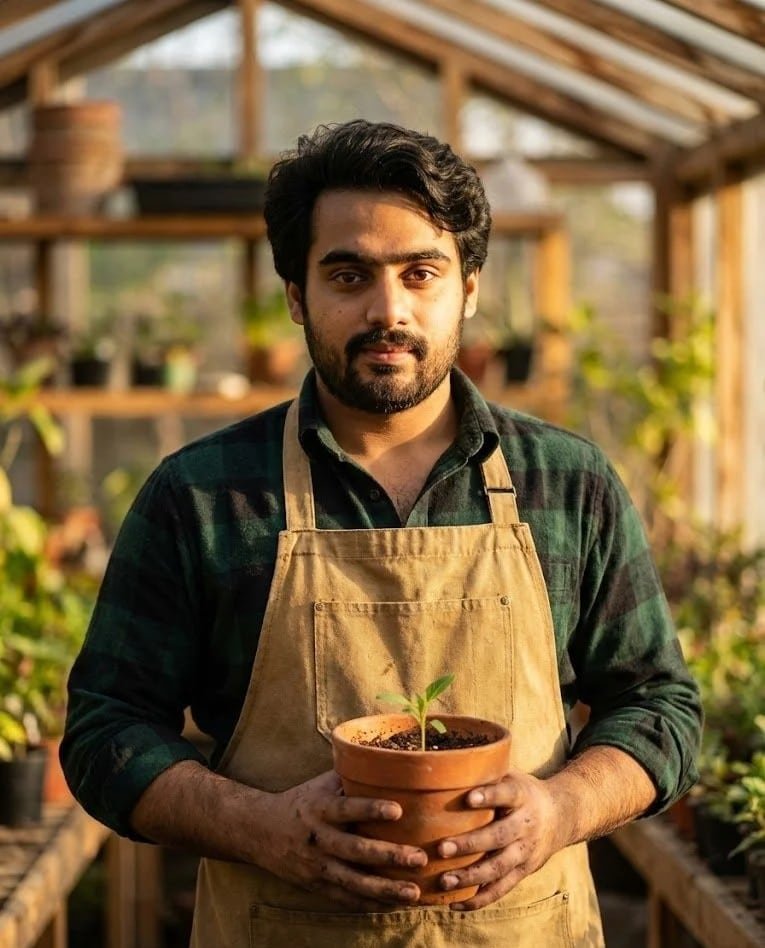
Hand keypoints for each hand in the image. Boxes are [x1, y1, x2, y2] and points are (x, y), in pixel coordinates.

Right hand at [251, 769, 427, 908]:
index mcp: (320, 809)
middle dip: (389, 856)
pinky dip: (369, 904)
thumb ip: (349, 778)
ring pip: (353, 882)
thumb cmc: (301, 802)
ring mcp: (317, 866)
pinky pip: (345, 899)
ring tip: (413, 892)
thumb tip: (386, 763)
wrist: (259, 831)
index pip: (347, 808)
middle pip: (355, 850)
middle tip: (419, 857)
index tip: (398, 809)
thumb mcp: (320, 785)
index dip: (371, 809)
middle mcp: (318, 839)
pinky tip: (393, 905)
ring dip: (385, 889)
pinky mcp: (316, 885)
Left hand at [436, 768, 565, 910]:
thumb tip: (445, 762)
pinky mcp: (524, 871)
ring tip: (444, 880)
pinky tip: (456, 903)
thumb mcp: (511, 775)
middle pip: (498, 836)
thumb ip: (486, 773)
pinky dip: (479, 898)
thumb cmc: (522, 791)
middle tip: (442, 848)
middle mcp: (526, 824)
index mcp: (522, 796)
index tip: (469, 797)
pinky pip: (502, 889)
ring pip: (498, 867)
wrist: (562, 816)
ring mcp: (526, 851)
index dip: (489, 796)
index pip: (506, 794)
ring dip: (471, 877)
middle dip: (470, 844)